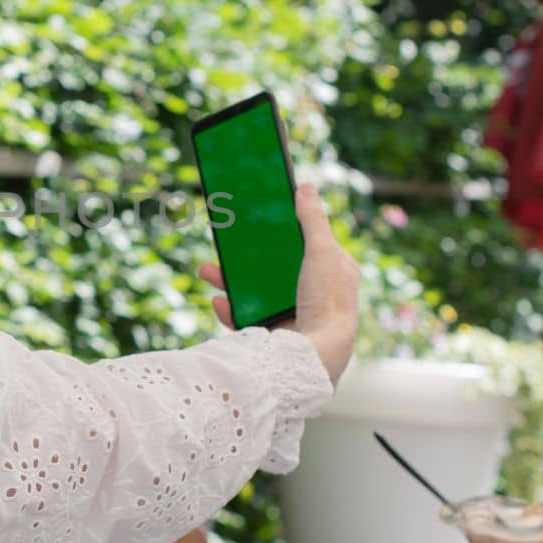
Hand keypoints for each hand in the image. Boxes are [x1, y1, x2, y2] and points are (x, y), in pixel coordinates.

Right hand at [198, 183, 358, 383]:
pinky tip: (219, 301)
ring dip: (228, 281)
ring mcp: (294, 314)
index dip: (284, 233)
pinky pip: (246, 319)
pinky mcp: (275, 334)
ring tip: (207, 270)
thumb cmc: (327, 300)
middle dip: (245, 257)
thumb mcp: (321, 250)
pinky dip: (230, 310)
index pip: (309, 244)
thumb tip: (306, 187)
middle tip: (223, 245)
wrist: (316, 354)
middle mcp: (315, 293)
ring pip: (255, 292)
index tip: (260, 224)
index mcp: (335, 271)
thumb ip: (312, 218)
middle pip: (273, 268)